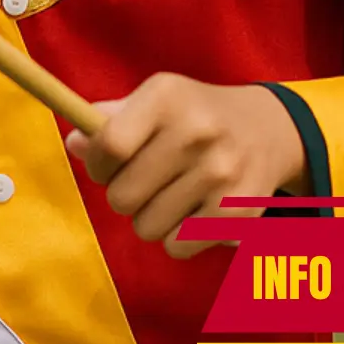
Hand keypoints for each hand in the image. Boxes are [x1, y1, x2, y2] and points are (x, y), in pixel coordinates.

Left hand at [63, 75, 305, 258]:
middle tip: (143, 182)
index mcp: (167, 96)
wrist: (268, 128)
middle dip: (123, 195)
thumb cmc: (194, 115)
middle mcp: (196, 131)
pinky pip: (177, 247)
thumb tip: (75, 143)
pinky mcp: (237, 211)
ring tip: (170, 196)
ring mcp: (220, 172)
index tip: (105, 167)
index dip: (96, 165)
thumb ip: (110, 120)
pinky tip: (194, 211)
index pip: (109, 144)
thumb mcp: (156, 100)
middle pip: (122, 196)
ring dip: (149, 219)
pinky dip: (177, 238)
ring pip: (146, 228)